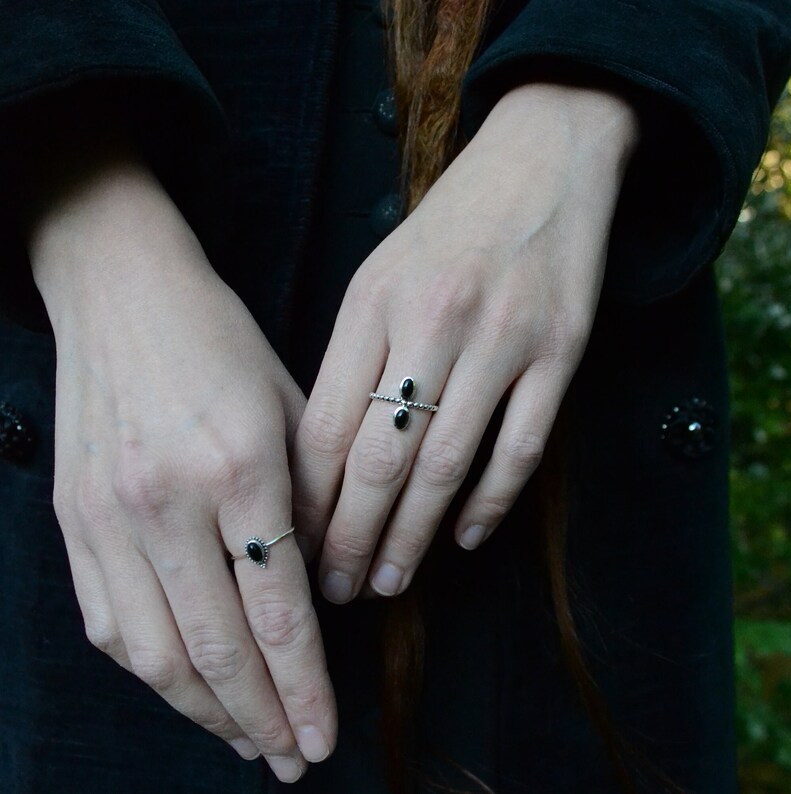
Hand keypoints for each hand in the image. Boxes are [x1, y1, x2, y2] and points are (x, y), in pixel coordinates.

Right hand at [28, 155, 335, 780]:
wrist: (123, 293)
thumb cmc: (221, 343)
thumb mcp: (290, 409)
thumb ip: (309, 502)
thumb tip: (324, 588)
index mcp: (238, 469)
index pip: (278, 611)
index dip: (304, 687)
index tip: (323, 736)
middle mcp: (167, 504)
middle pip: (216, 648)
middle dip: (259, 718)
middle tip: (290, 760)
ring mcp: (109, 517)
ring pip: (154, 653)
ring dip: (203, 710)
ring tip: (244, 740)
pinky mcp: (72, 520)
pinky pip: (108, 623)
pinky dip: (149, 671)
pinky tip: (183, 689)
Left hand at [292, 83, 638, 601]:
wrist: (540, 164)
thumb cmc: (446, 231)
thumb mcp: (378, 277)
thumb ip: (351, 357)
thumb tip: (325, 457)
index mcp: (373, 304)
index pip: (326, 426)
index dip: (308, 501)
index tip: (296, 549)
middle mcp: (433, 323)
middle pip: (380, 458)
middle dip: (351, 538)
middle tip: (337, 590)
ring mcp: (501, 338)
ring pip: (446, 465)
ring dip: (414, 536)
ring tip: (390, 582)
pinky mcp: (559, 352)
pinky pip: (521, 447)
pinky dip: (491, 503)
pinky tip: (466, 539)